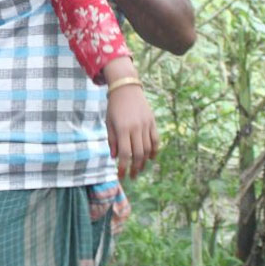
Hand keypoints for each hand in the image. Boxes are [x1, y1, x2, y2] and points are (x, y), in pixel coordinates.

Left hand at [102, 58, 158, 179]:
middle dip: (135, 168)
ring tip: (140, 169)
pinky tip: (150, 158)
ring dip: (144, 162)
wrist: (126, 88)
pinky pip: (155, 140)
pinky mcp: (152, 122)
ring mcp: (146, 125)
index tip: (121, 177)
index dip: (123, 168)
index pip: (124, 154)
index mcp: (122, 129)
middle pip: (138, 154)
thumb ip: (111, 140)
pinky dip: (154, 151)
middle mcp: (136, 128)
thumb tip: (115, 158)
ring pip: (148, 149)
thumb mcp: (109, 123)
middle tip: (132, 176)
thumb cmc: (114, 107)